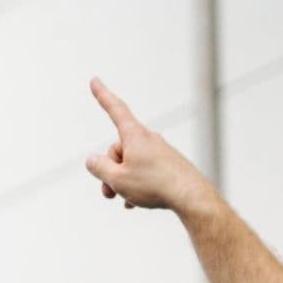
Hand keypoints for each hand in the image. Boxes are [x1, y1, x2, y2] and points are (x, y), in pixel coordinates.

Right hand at [83, 77, 214, 213]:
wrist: (190, 195)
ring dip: (122, 181)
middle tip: (110, 192)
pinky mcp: (167, 164)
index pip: (115, 110)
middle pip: (118, 149)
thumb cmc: (154, 185)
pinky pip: (144, 172)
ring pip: (130, 163)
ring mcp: (158, 151)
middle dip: (110, 170)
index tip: (95, 80)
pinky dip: (136, 185)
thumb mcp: (118, 179)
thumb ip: (99, 168)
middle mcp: (147, 138)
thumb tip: (92, 160)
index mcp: (134, 136)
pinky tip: (135, 202)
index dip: (103, 95)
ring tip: (125, 199)